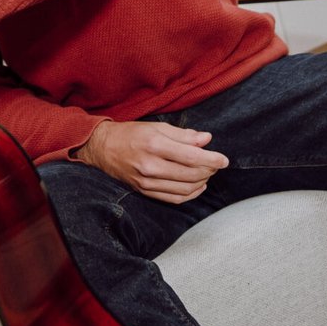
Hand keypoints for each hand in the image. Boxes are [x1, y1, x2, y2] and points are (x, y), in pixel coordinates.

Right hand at [78, 120, 228, 203]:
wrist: (103, 148)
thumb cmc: (131, 134)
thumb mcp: (157, 126)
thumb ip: (183, 135)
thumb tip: (206, 140)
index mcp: (155, 145)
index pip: (192, 157)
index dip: (212, 160)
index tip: (224, 160)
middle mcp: (151, 166)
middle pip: (191, 174)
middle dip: (209, 170)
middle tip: (216, 164)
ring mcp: (147, 182)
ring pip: (185, 189)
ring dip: (202, 182)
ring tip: (207, 173)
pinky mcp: (145, 191)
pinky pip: (174, 199)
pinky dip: (190, 194)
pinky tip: (198, 186)